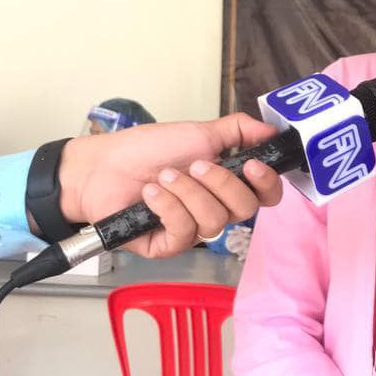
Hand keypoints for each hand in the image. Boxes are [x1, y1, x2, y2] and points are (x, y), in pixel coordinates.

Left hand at [51, 114, 283, 257]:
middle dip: (221, 183)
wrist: (102, 166)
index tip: (253, 164)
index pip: (265, 195)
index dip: (266, 183)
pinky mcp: (169, 245)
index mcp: (227, 184)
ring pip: (214, 221)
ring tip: (164, 176)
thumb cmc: (147, 149)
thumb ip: (239, 130)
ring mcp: (193, 229)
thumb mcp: (198, 131)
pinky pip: (184, 233)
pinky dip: (169, 208)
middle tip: (194, 165)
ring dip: (188, 193)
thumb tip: (273, 130)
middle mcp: (215, 208)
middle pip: (245, 210)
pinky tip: (151, 195)